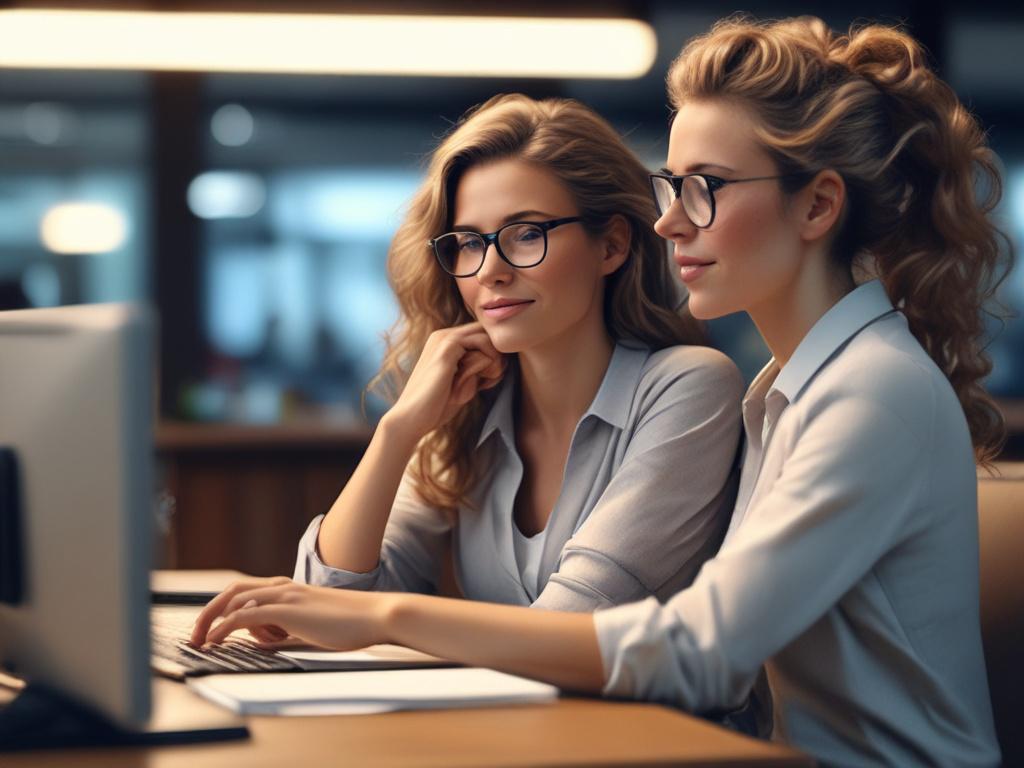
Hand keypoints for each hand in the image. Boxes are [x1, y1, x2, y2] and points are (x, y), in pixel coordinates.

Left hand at [189, 576, 392, 650]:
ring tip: (201, 641)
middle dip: (208, 611)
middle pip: (232, 590)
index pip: (246, 591)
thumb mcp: (311, 625)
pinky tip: (217, 640)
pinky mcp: (288, 609)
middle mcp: (283, 587)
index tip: (210, 628)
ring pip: (235, 600)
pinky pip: (245, 615)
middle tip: (196, 634)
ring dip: (211, 620)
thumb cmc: (351, 623)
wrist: (376, 615)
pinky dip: (225, 627)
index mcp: (289, 588)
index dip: (223, 608)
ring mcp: (285, 595)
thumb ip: (286, 629)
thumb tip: (262, 642)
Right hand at [386, 323, 504, 439]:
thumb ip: (477, 369)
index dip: (494, 355)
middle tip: (493, 378)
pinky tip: (483, 380)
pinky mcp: (447, 347)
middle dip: (497, 354)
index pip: (482, 335)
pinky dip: (490, 361)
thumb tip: (501, 361)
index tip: (491, 379)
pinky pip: (482, 344)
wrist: (412, 418)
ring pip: (487, 336)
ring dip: (496, 359)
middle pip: (486, 332)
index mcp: (445, 342)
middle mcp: (444, 335)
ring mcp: (444, 338)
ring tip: (489, 380)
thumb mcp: (463, 383)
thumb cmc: (437, 406)